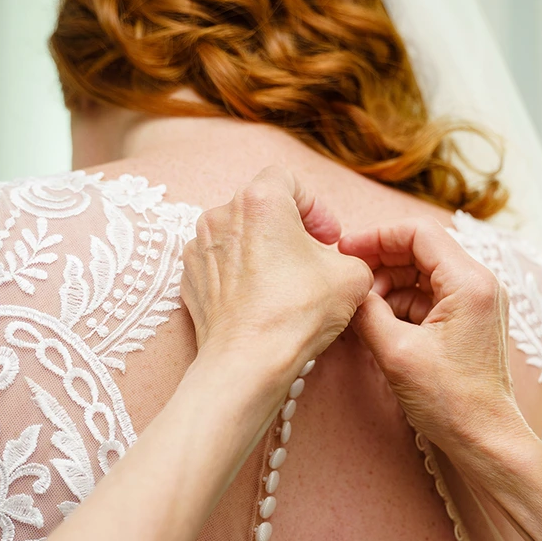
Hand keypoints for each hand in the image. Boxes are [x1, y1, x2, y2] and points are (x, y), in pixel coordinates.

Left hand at [181, 168, 372, 371]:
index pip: (287, 179)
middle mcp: (220, 214)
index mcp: (259, 199)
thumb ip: (350, 257)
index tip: (327, 237)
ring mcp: (199, 247)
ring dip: (263, 250)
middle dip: (289, 229)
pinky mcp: (188, 278)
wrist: (249, 361)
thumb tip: (340, 265)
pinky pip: (220, 264)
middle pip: (261, 207)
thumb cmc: (298, 311)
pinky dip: (240, 274)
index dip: (314, 205)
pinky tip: (260, 300)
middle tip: (312, 259)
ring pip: (238, 235)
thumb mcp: (353, 276)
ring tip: (286, 282)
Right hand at [339, 218, 534, 465]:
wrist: (485, 439)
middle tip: (348, 280)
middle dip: (380, 261)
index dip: (376, 236)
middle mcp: (479, 284)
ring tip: (360, 307)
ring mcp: (476, 302)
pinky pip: (429, 296)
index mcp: (470, 282)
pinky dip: (401, 302)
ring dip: (388, 283)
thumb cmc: (451, 401)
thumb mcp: (397, 352)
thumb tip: (348, 288)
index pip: (419, 233)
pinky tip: (376, 320)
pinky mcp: (468, 320)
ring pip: (422, 272)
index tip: (346, 252)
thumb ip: (367, 311)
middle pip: (421, 249)